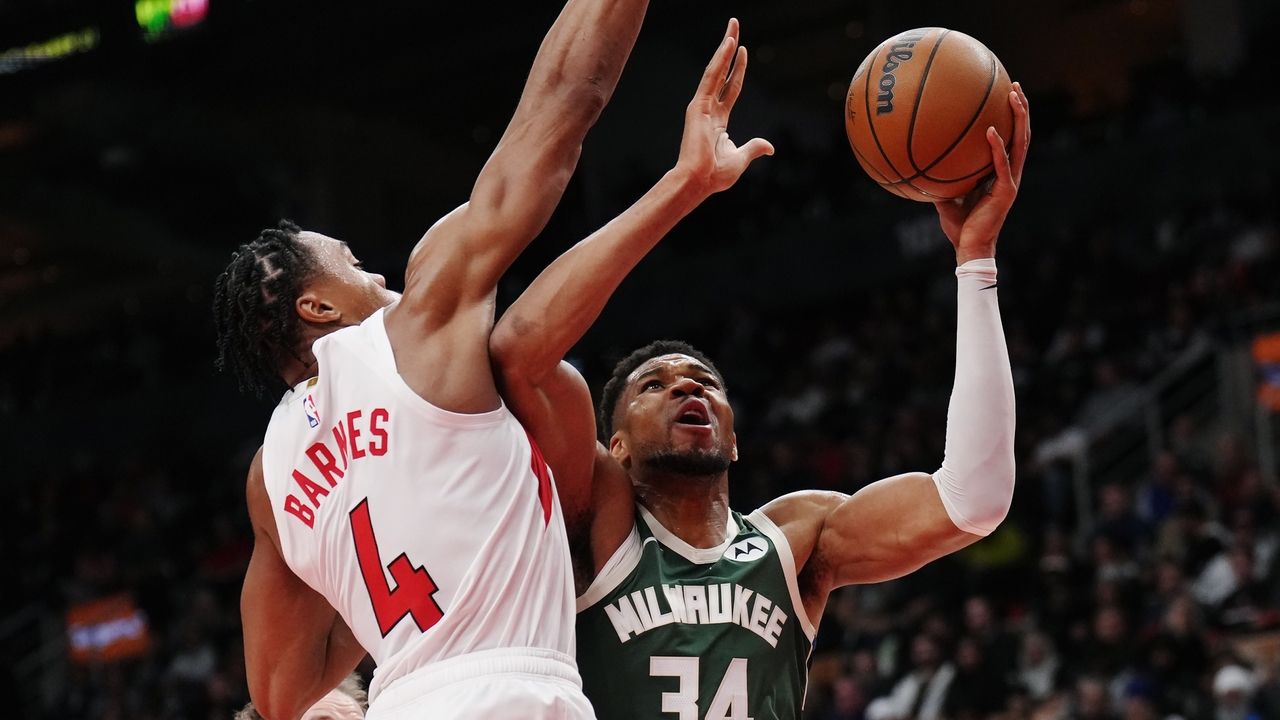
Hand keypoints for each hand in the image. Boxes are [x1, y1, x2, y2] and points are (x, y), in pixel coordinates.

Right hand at [674, 18, 773, 195]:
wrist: (698, 182)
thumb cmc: (715, 175)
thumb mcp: (741, 159)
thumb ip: (754, 148)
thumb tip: (770, 147)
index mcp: (718, 121)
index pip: (731, 88)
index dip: (738, 69)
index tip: (743, 50)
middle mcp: (709, 109)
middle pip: (722, 72)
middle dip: (729, 49)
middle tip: (734, 26)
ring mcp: (702, 106)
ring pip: (716, 69)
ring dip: (725, 46)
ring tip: (733, 25)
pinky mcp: (698, 106)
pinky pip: (712, 77)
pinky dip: (720, 59)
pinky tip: (729, 43)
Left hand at [933, 81, 1030, 264]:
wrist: (969, 247)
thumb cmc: (958, 226)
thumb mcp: (946, 196)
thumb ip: (941, 177)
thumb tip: (920, 162)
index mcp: (1000, 173)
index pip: (1011, 139)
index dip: (1011, 118)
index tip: (1005, 95)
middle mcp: (1010, 173)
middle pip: (1022, 134)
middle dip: (1020, 109)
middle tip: (1014, 86)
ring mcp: (1011, 181)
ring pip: (1021, 143)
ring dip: (1019, 118)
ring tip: (1014, 96)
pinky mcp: (1006, 191)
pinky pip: (1003, 164)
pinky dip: (998, 146)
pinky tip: (991, 130)